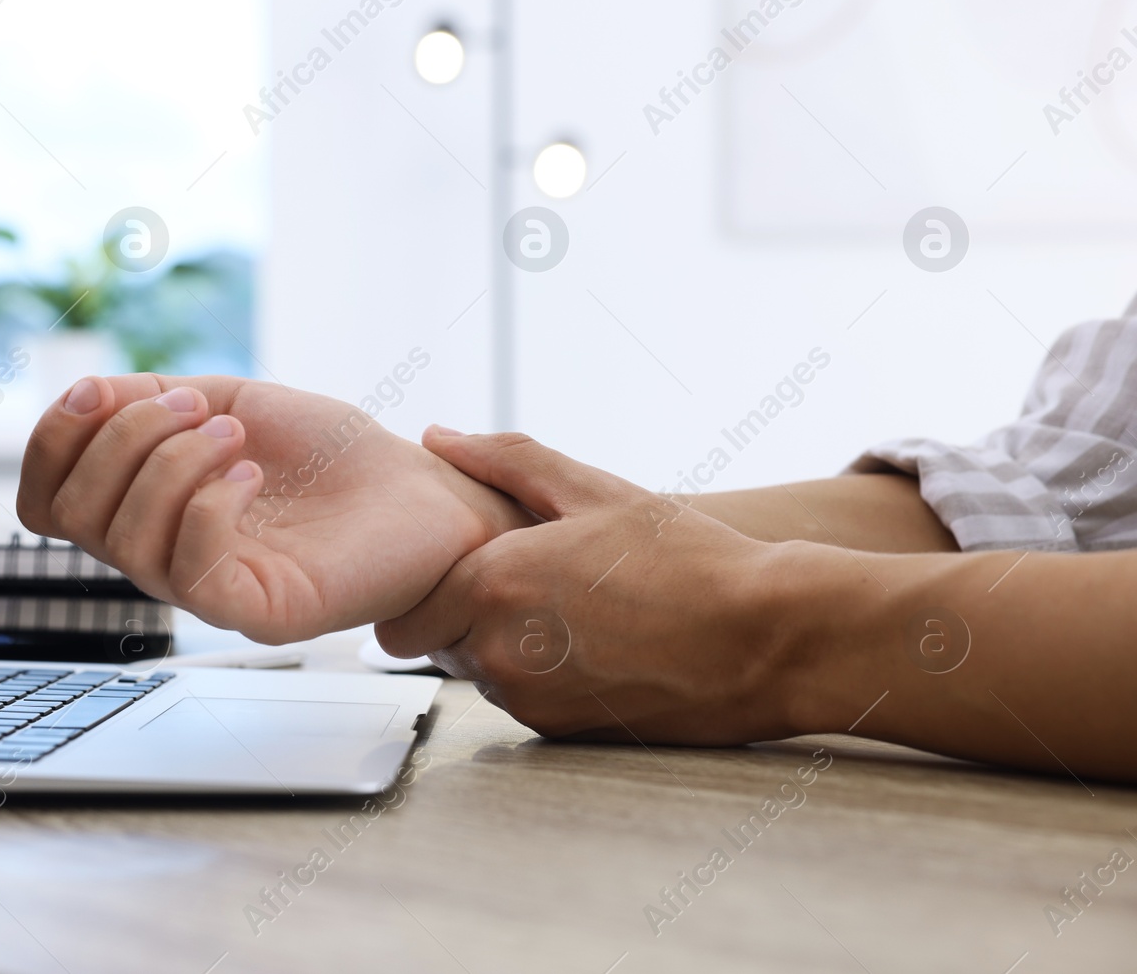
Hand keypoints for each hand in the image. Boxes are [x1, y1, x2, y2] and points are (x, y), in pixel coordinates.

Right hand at [16, 375, 531, 643]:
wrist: (422, 488)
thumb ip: (152, 400)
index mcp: (147, 510)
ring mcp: (208, 591)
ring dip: (172, 462)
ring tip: (236, 436)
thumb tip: (85, 397)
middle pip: (72, 516)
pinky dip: (208, 504)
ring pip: (123, 541)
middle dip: (122, 440)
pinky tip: (253, 474)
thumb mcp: (228, 399)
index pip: (45, 501)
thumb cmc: (330, 454)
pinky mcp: (257, 612)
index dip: (51, 441)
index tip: (99, 390)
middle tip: (199, 408)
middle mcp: (165, 557)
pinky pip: (188, 573)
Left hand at [376, 428, 804, 744]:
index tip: (464, 566)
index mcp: (491, 587)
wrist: (767, 639)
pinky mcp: (562, 734)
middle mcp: (497, 655)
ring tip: (574, 608)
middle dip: (461, 614)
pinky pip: (523, 700)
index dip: (428, 587)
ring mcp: (529, 702)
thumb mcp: (596, 490)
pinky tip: (596, 645)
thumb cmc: (686, 557)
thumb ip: (505, 461)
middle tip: (524, 580)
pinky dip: (541, 676)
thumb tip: (439, 436)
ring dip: (502, 645)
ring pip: (479, 673)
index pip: (402, 613)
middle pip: (435, 645)